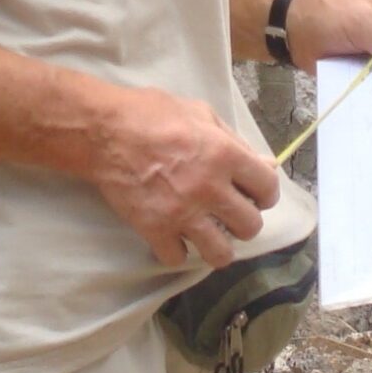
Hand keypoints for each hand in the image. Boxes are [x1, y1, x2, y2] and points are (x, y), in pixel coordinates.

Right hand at [92, 86, 281, 269]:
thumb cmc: (152, 113)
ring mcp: (182, 213)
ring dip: (217, 245)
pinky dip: (177, 250)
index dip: (265, 193)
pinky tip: (173, 235)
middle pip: (250, 226)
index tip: (255, 195)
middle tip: (229, 213)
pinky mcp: (155, 229)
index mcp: (224, 155)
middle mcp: (209, 188)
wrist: (104, 131)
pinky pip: (178, 259)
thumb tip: (266, 164)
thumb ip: (234, 141)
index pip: (268, 188)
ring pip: (220, 254)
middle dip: (243, 221)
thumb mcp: (200, 113)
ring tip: (208, 233)